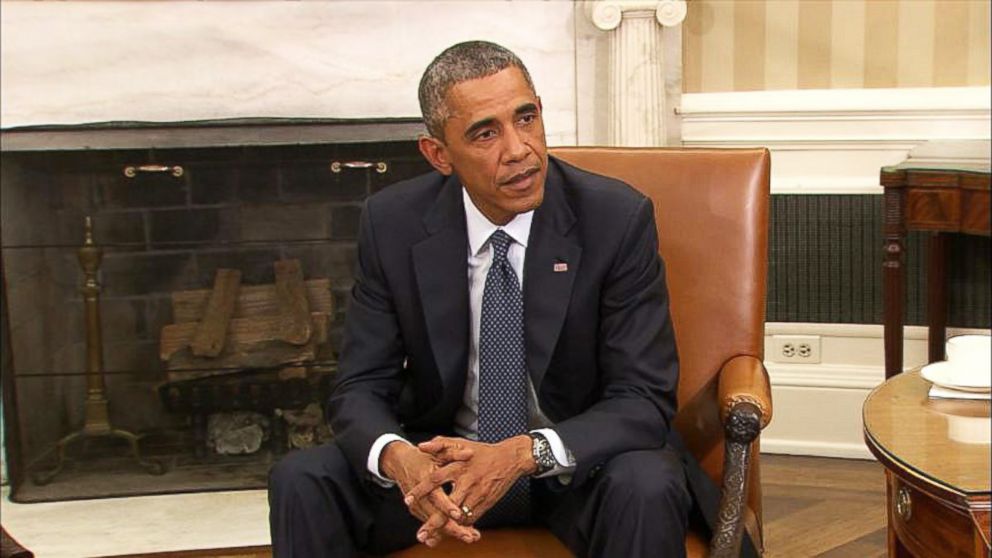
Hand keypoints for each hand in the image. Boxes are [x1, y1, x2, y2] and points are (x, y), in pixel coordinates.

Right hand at [379, 441, 479, 546]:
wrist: (401, 463)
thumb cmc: (423, 457)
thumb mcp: (438, 452)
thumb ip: (454, 452)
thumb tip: (469, 453)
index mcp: (424, 478)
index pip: (435, 495)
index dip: (447, 506)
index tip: (459, 514)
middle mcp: (419, 495)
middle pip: (434, 515)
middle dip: (451, 527)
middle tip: (467, 534)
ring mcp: (416, 505)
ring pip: (433, 522)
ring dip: (450, 531)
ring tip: (468, 536)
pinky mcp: (417, 510)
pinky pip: (431, 521)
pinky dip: (444, 528)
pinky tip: (459, 533)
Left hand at [406, 435, 535, 524]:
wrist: (510, 458)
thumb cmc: (482, 451)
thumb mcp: (460, 443)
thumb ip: (439, 444)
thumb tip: (420, 446)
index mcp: (459, 466)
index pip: (436, 479)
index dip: (421, 490)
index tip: (408, 500)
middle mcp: (468, 482)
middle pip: (448, 505)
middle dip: (434, 521)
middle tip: (421, 534)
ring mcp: (478, 495)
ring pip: (460, 516)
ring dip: (446, 528)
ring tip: (432, 539)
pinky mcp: (486, 503)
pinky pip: (471, 518)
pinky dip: (460, 526)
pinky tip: (449, 532)